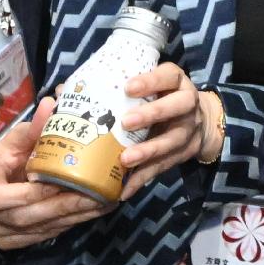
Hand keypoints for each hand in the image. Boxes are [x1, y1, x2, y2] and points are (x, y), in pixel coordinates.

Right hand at [0, 96, 108, 248]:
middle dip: (61, 207)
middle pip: (22, 217)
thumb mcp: (13, 140)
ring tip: (101, 203)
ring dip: (71, 218)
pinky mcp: (10, 242)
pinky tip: (90, 213)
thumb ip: (32, 127)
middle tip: (94, 195)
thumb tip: (51, 105)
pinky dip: (67, 224)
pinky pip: (41, 236)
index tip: (59, 183)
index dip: (28, 194)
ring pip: (35, 229)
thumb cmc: (3, 158)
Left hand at [114, 62, 223, 195]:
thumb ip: (116, 86)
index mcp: (176, 83)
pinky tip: (125, 188)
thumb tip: (62, 89)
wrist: (201, 123)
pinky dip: (143, 178)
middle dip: (152, 114)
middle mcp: (187, 104)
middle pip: (178, 106)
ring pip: (172, 140)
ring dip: (148, 151)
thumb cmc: (162, 98)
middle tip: (126, 122)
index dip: (151, 81)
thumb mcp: (151, 86)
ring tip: (125, 159)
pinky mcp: (183, 154)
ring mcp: (188, 130)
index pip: (169, 76)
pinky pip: (163, 166)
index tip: (128, 88)